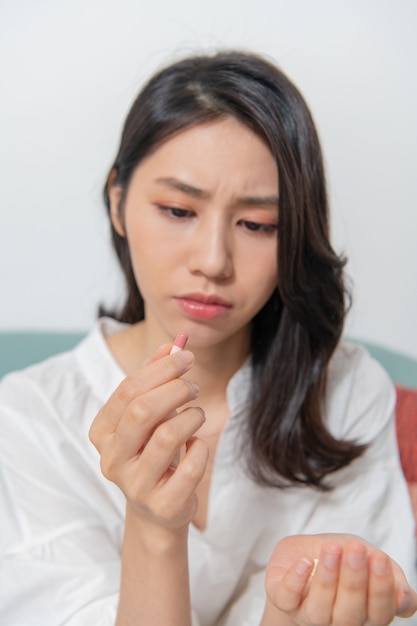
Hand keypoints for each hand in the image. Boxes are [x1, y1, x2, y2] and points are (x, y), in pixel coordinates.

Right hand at [89, 343, 207, 531]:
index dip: (161, 368)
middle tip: (194, 386)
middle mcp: (111, 459)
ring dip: (192, 417)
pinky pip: (192, 465)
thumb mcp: (149, 414)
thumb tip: (172, 346)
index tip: (187, 357)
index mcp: (102, 432)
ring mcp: (135, 485)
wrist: (159, 508)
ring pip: (168, 436)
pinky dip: (201, 447)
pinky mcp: (163, 504)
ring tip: (197, 415)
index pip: (128, 390)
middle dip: (176, 389)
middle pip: (143, 411)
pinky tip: (196, 445)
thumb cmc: (152, 450)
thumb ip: (155, 379)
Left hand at [265, 534, 416, 624]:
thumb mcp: (373, 563)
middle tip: (355, 549)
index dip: (380, 589)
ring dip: (326, 579)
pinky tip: (304, 561)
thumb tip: (403, 599)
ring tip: (332, 548)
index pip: (378, 613)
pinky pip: (286, 598)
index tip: (378, 558)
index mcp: (365, 616)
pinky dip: (295, 581)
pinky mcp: (284, 600)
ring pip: (318, 608)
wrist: (307, 554)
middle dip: (353, 580)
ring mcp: (308, 614)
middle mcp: (338, 622)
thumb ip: (394, 581)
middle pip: (349, 614)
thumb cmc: (345, 561)